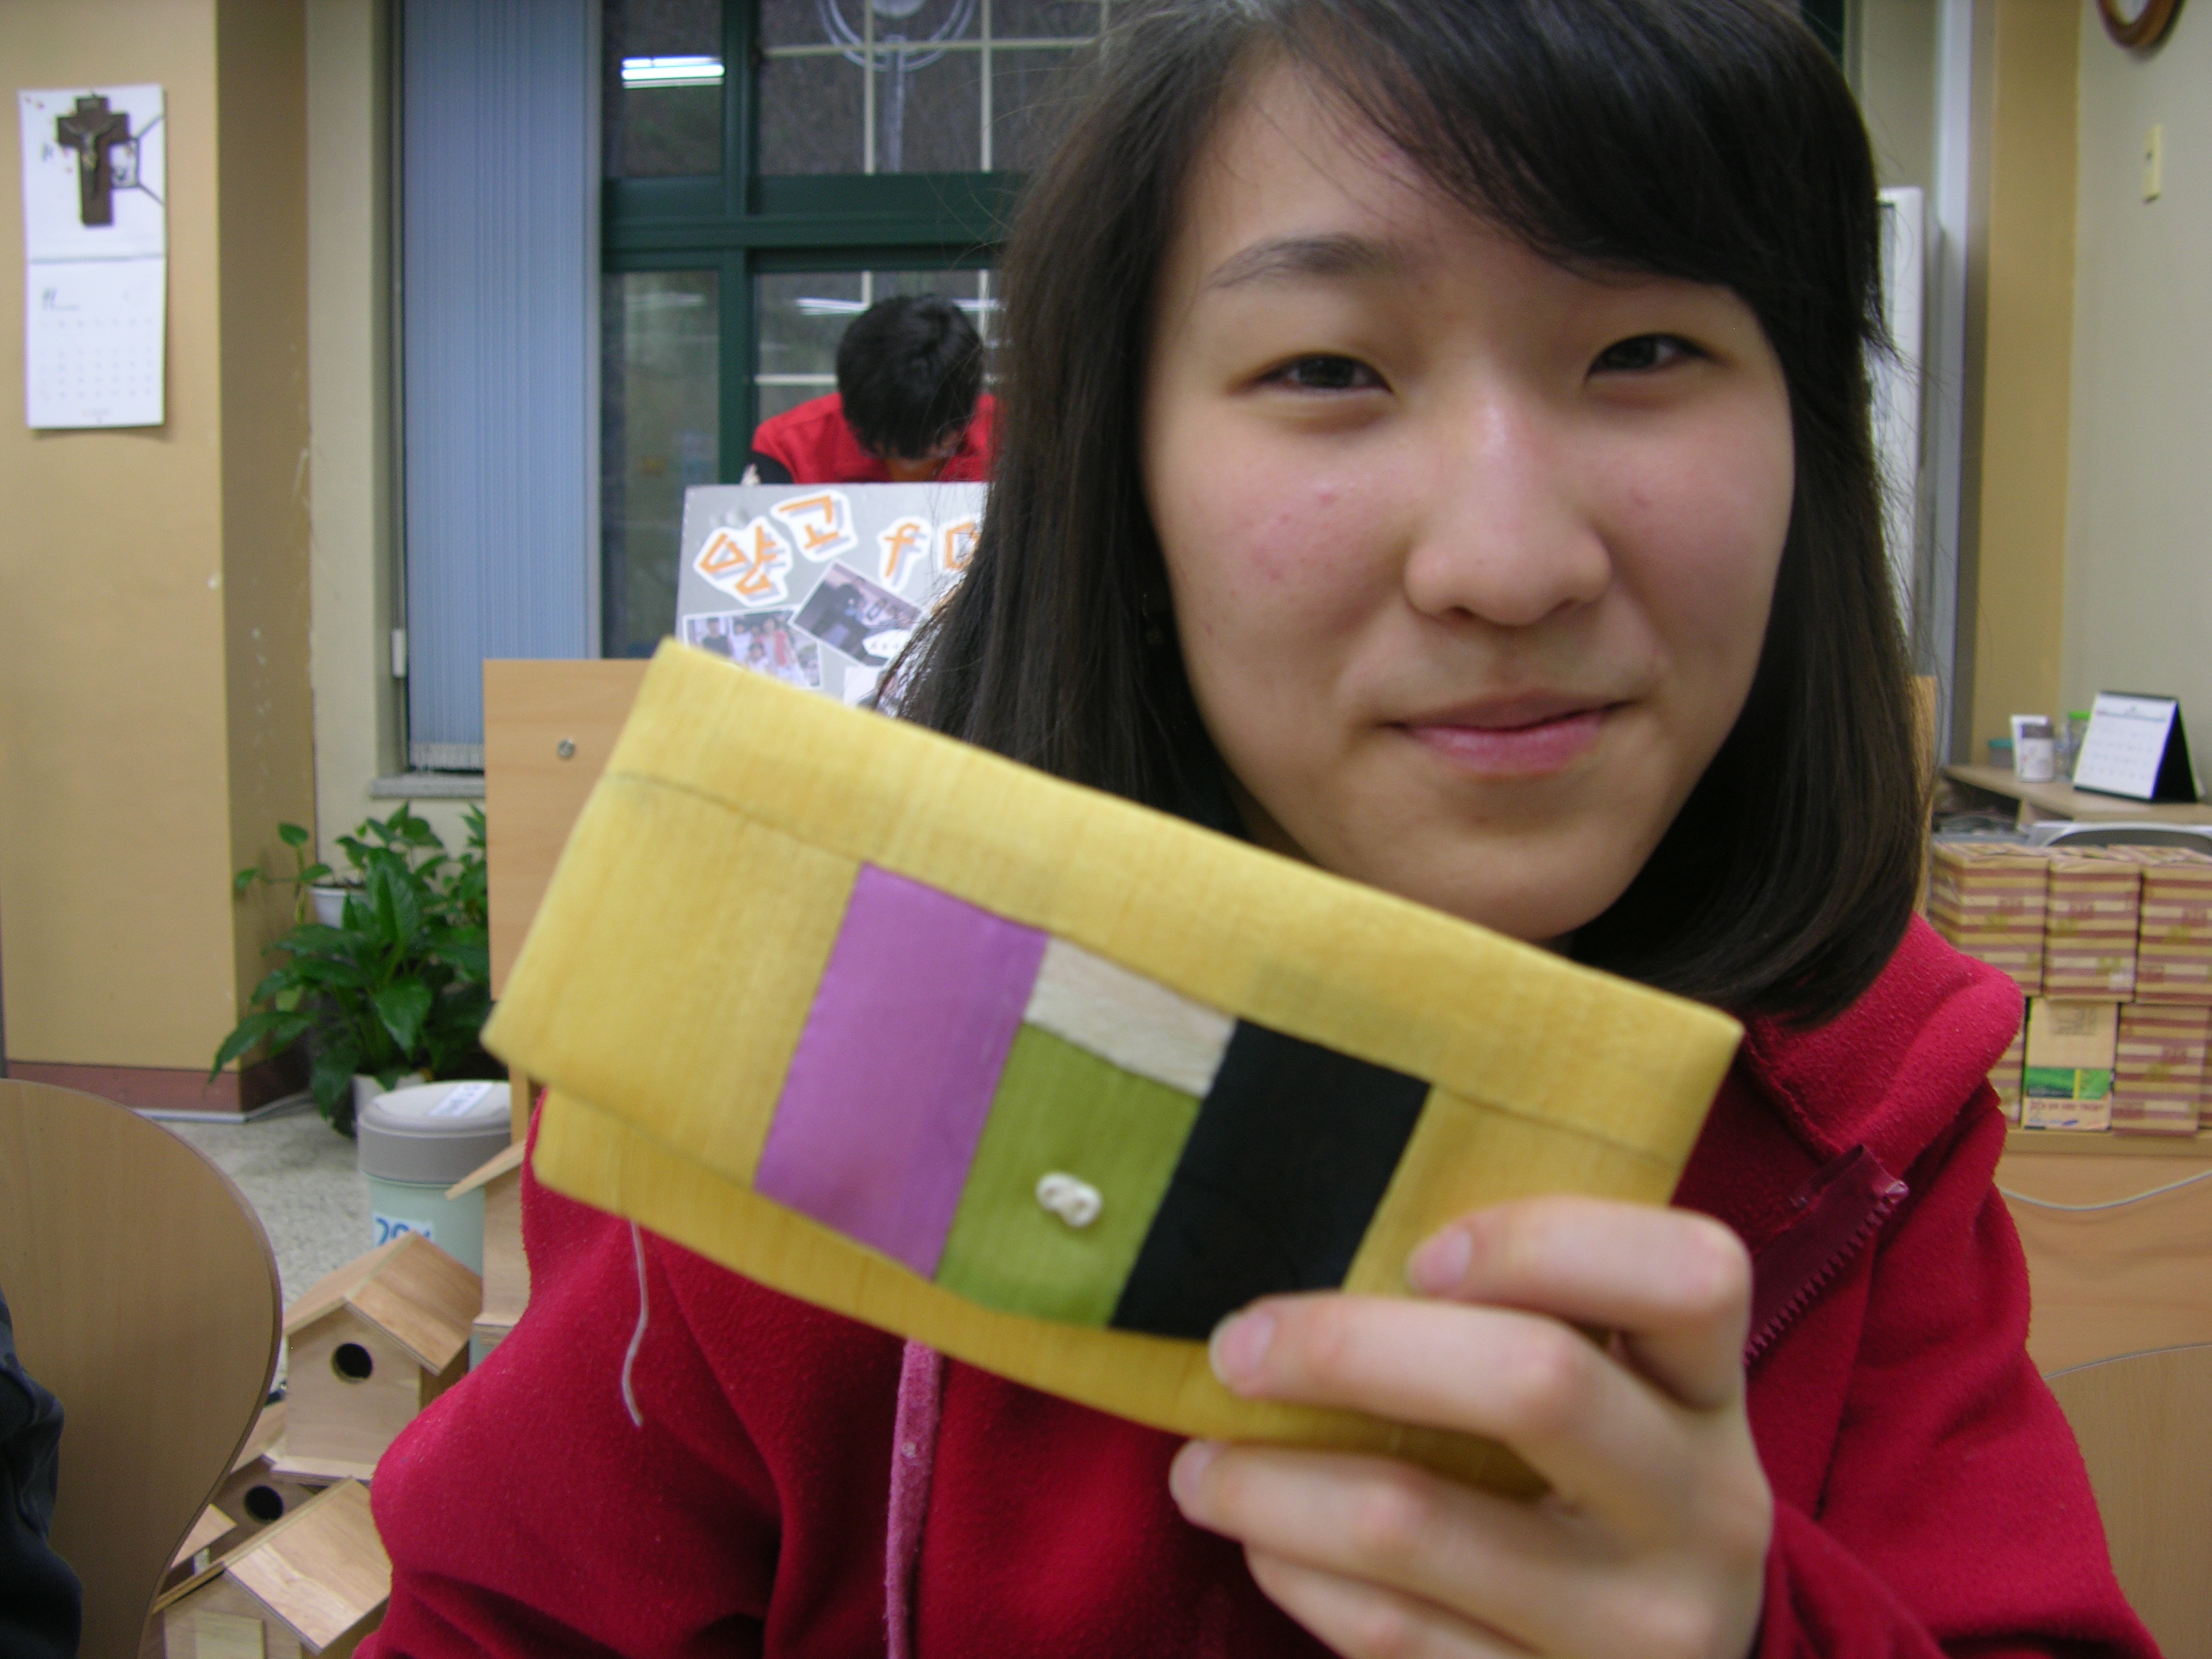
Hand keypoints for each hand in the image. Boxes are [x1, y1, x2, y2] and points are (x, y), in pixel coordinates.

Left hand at [1168, 1197, 1771, 1657]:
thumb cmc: (1596, 1483)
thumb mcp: (1613, 1394)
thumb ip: (1523, 1316)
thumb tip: (1319, 1248)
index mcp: (1707, 1391)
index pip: (1690, 1274)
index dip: (1547, 1244)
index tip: (1420, 1253)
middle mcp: (1699, 1509)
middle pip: (1534, 1382)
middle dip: (1350, 1349)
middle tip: (1237, 1346)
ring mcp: (1636, 1630)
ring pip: (1418, 1524)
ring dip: (1274, 1485)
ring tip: (1199, 1465)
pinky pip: (1394, 1635)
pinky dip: (1300, 1575)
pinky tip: (1263, 1542)